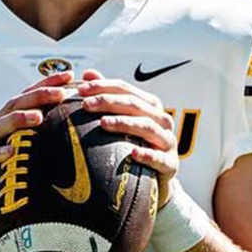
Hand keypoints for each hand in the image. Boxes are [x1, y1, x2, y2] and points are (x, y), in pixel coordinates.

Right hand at [0, 71, 74, 231]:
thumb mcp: (20, 153)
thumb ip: (39, 139)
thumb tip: (73, 131)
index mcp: (6, 124)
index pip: (27, 97)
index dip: (46, 84)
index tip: (70, 75)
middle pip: (14, 106)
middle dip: (37, 96)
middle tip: (60, 92)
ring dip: (18, 120)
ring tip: (38, 116)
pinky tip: (11, 151)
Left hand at [76, 69, 178, 207]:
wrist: (157, 178)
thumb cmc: (136, 143)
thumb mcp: (123, 119)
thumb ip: (108, 96)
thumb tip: (88, 73)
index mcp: (150, 106)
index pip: (126, 89)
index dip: (104, 86)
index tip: (81, 90)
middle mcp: (162, 120)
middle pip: (135, 105)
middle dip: (109, 102)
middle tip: (86, 105)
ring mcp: (168, 142)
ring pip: (147, 127)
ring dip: (124, 123)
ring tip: (103, 123)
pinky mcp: (170, 163)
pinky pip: (160, 158)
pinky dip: (147, 154)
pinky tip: (132, 153)